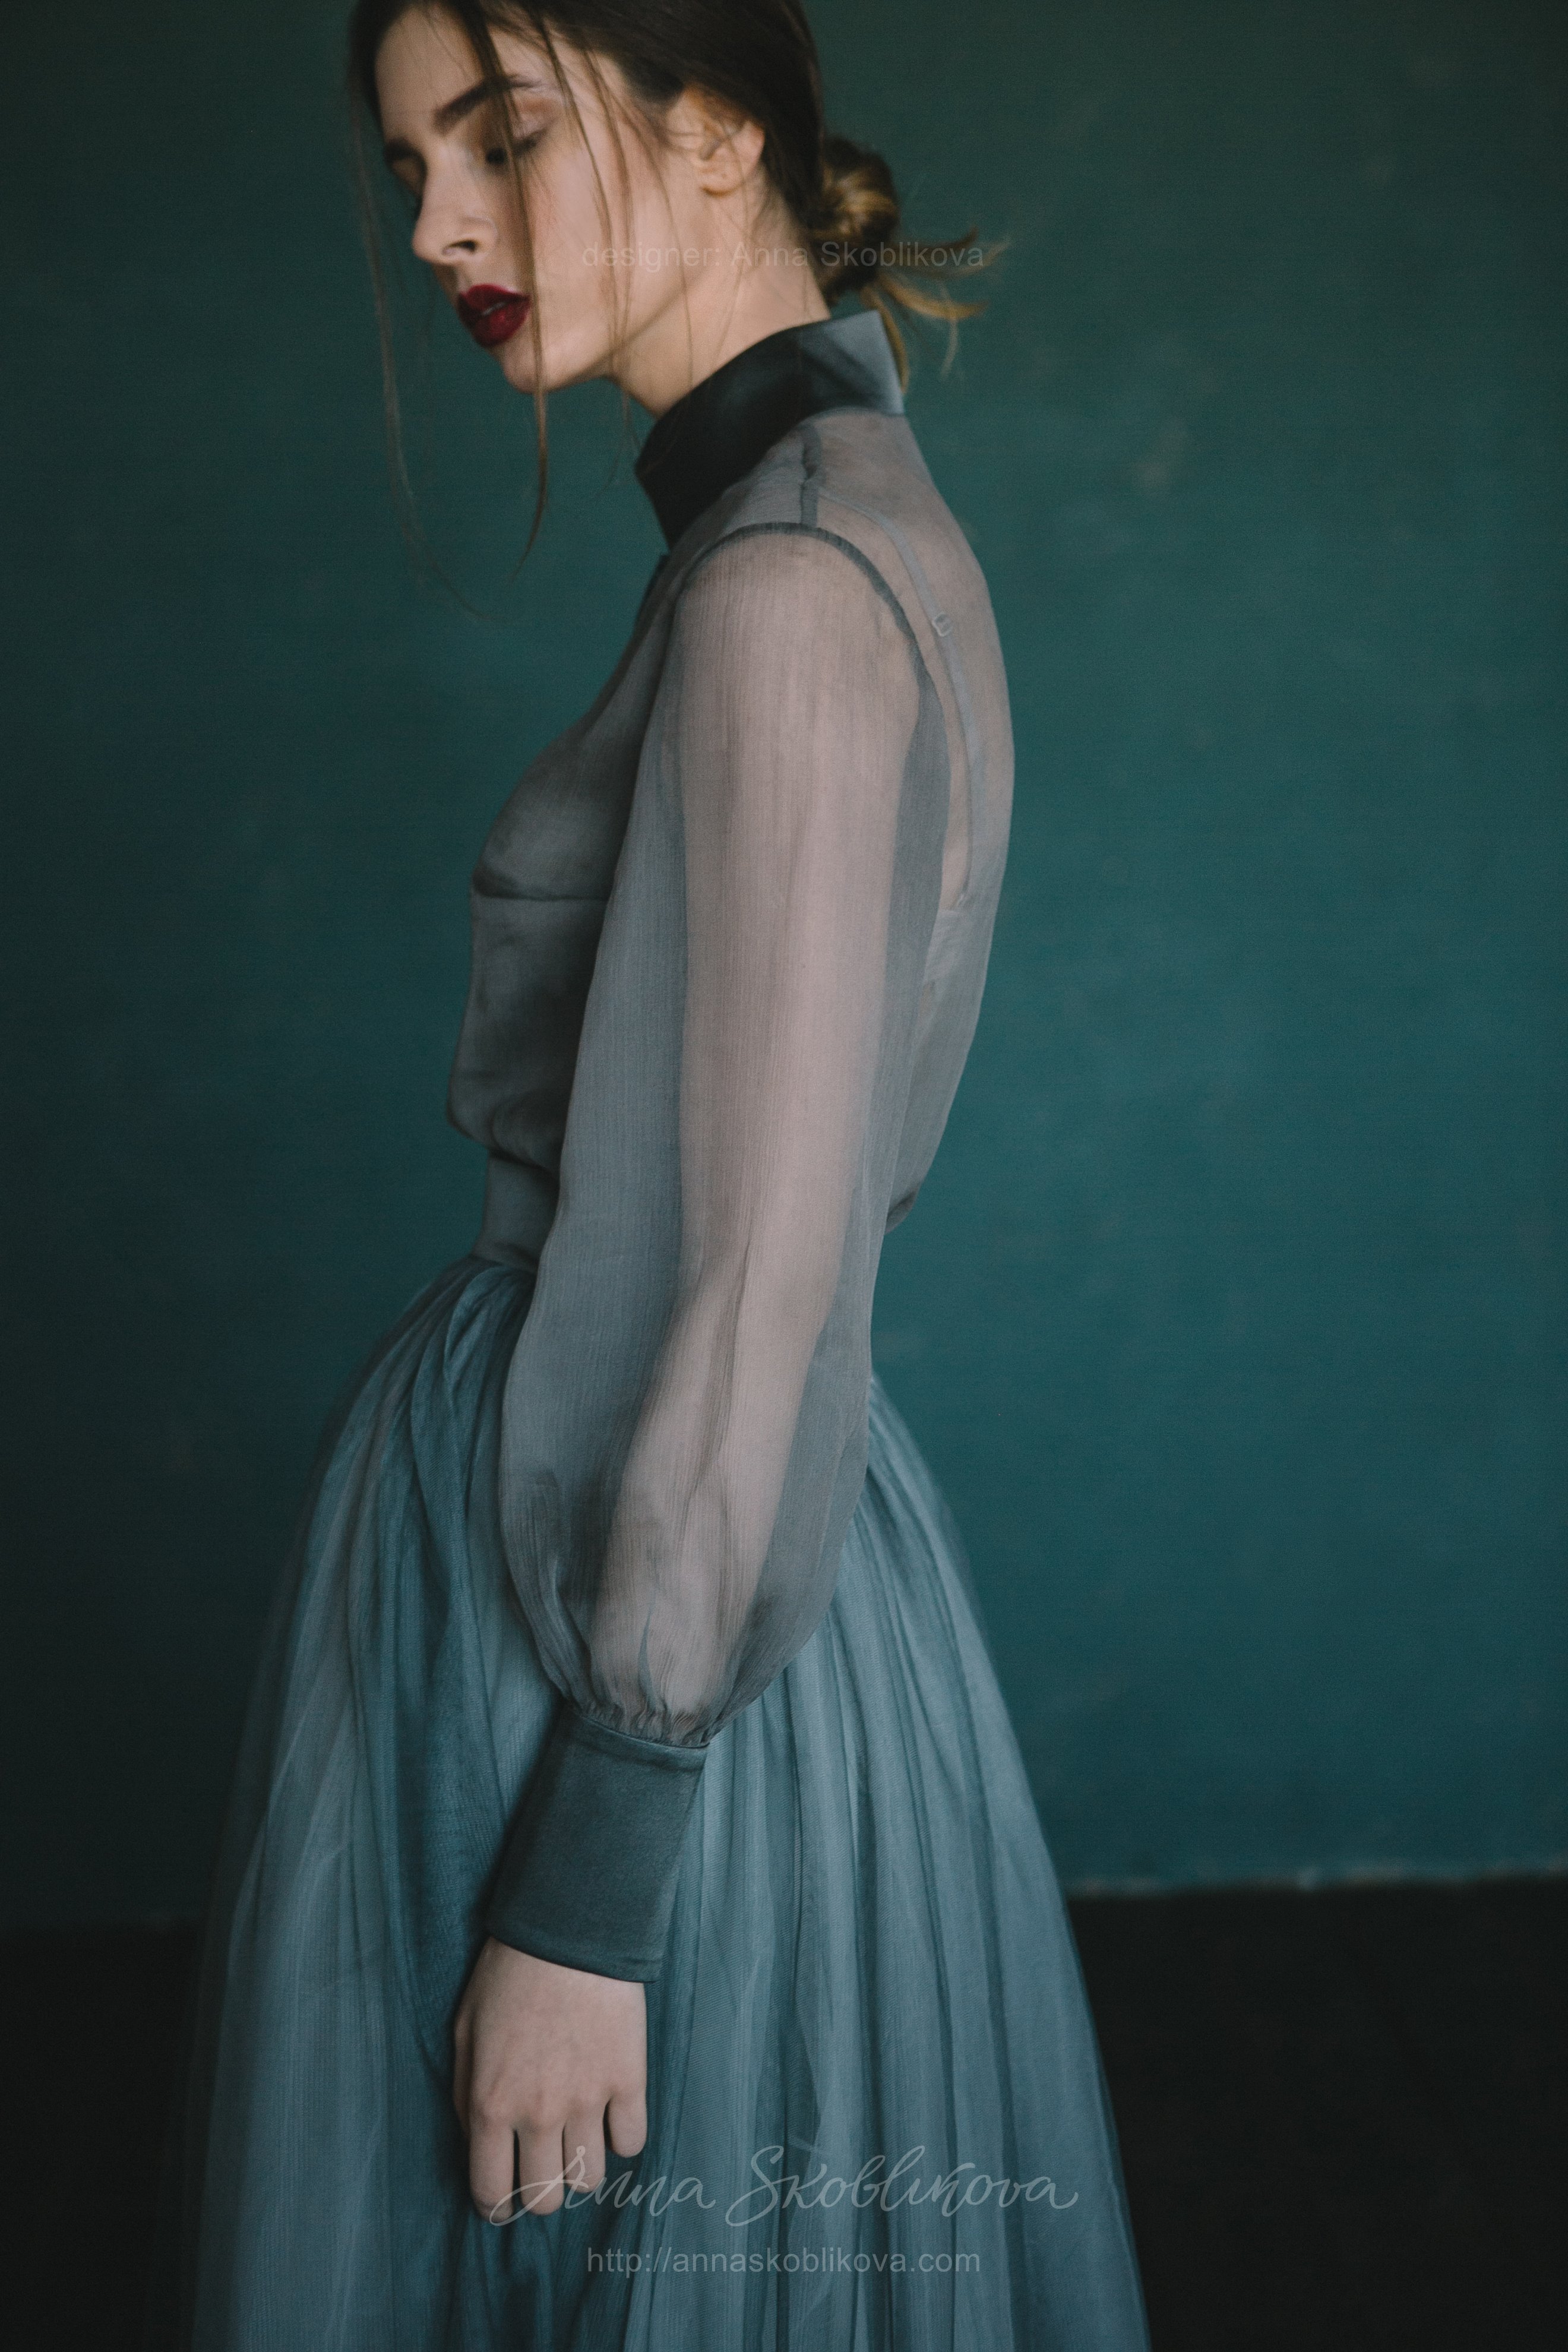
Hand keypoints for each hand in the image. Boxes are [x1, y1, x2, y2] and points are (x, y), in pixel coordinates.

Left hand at [452, 1936, 647, 2220]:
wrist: (568, 1928)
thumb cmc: (508, 1975)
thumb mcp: (464, 2032)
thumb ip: (466, 2095)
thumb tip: (479, 2140)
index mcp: (491, 2105)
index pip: (492, 2192)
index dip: (496, 2206)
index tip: (503, 2200)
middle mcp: (538, 2114)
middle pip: (546, 2198)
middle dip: (541, 2189)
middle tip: (542, 2162)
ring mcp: (588, 2100)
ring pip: (590, 2179)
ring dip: (581, 2165)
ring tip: (577, 2136)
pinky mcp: (628, 2079)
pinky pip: (632, 2142)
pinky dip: (621, 2136)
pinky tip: (610, 2111)